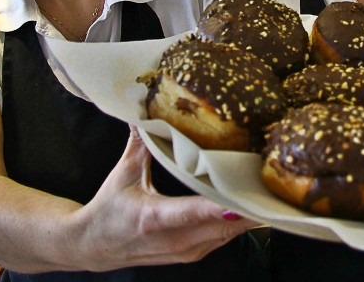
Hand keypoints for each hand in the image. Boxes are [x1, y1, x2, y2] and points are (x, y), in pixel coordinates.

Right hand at [74, 126, 258, 269]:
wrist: (93, 247)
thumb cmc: (109, 209)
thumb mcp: (124, 173)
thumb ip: (140, 142)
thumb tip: (147, 110)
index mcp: (154, 218)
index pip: (193, 212)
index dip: (221, 206)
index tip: (244, 196)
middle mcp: (174, 240)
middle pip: (222, 225)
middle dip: (249, 205)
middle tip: (269, 181)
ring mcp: (186, 251)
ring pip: (228, 234)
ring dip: (248, 214)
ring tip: (266, 188)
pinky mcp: (193, 255)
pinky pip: (224, 237)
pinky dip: (238, 221)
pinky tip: (250, 203)